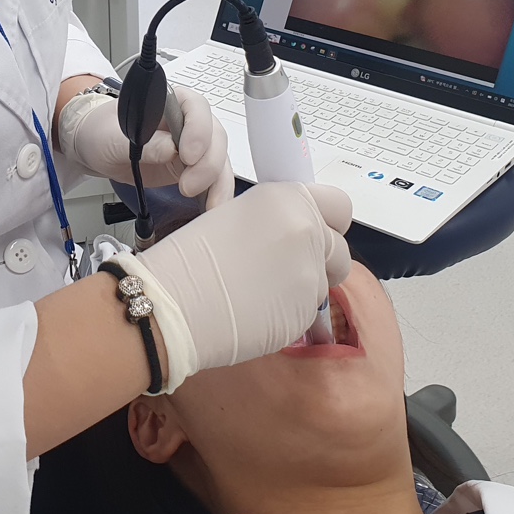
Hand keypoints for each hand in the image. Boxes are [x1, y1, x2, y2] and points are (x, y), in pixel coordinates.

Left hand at [59, 86, 235, 206]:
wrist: (97, 149)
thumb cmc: (102, 132)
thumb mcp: (112, 137)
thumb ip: (142, 143)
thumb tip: (170, 149)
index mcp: (169, 102)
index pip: (196, 107)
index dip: (198, 129)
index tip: (187, 154)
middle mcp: (187, 121)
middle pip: (215, 136)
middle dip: (208, 163)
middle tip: (188, 186)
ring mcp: (193, 145)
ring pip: (219, 160)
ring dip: (217, 183)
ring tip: (208, 205)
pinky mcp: (192, 168)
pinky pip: (212, 179)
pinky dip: (216, 194)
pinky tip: (213, 207)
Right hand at [109, 182, 352, 391]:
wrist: (172, 303)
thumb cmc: (190, 259)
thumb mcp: (236, 215)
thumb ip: (278, 218)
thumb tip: (297, 232)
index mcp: (287, 200)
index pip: (339, 205)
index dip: (328, 222)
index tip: (315, 233)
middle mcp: (307, 232)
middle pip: (340, 251)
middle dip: (322, 261)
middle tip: (286, 268)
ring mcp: (310, 275)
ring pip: (325, 284)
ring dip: (303, 288)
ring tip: (261, 291)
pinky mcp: (304, 313)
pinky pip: (308, 312)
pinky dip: (288, 312)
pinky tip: (257, 310)